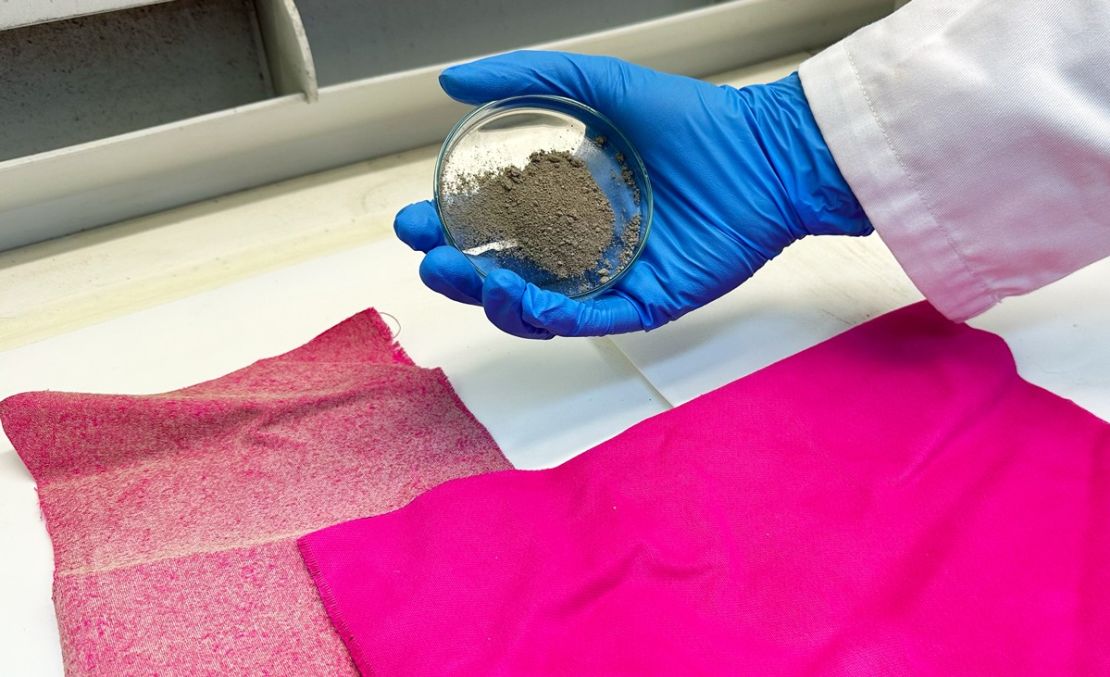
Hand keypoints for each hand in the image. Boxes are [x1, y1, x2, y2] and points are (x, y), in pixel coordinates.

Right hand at [395, 51, 870, 338]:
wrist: (765, 152)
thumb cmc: (691, 120)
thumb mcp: (597, 86)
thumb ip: (526, 80)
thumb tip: (449, 83)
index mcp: (564, 201)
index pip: (491, 226)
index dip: (447, 227)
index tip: (414, 218)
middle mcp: (581, 244)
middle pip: (503, 275)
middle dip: (459, 273)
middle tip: (433, 258)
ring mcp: (610, 278)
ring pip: (538, 309)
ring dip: (497, 300)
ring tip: (476, 277)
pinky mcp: (644, 303)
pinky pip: (590, 321)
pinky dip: (553, 316)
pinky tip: (524, 298)